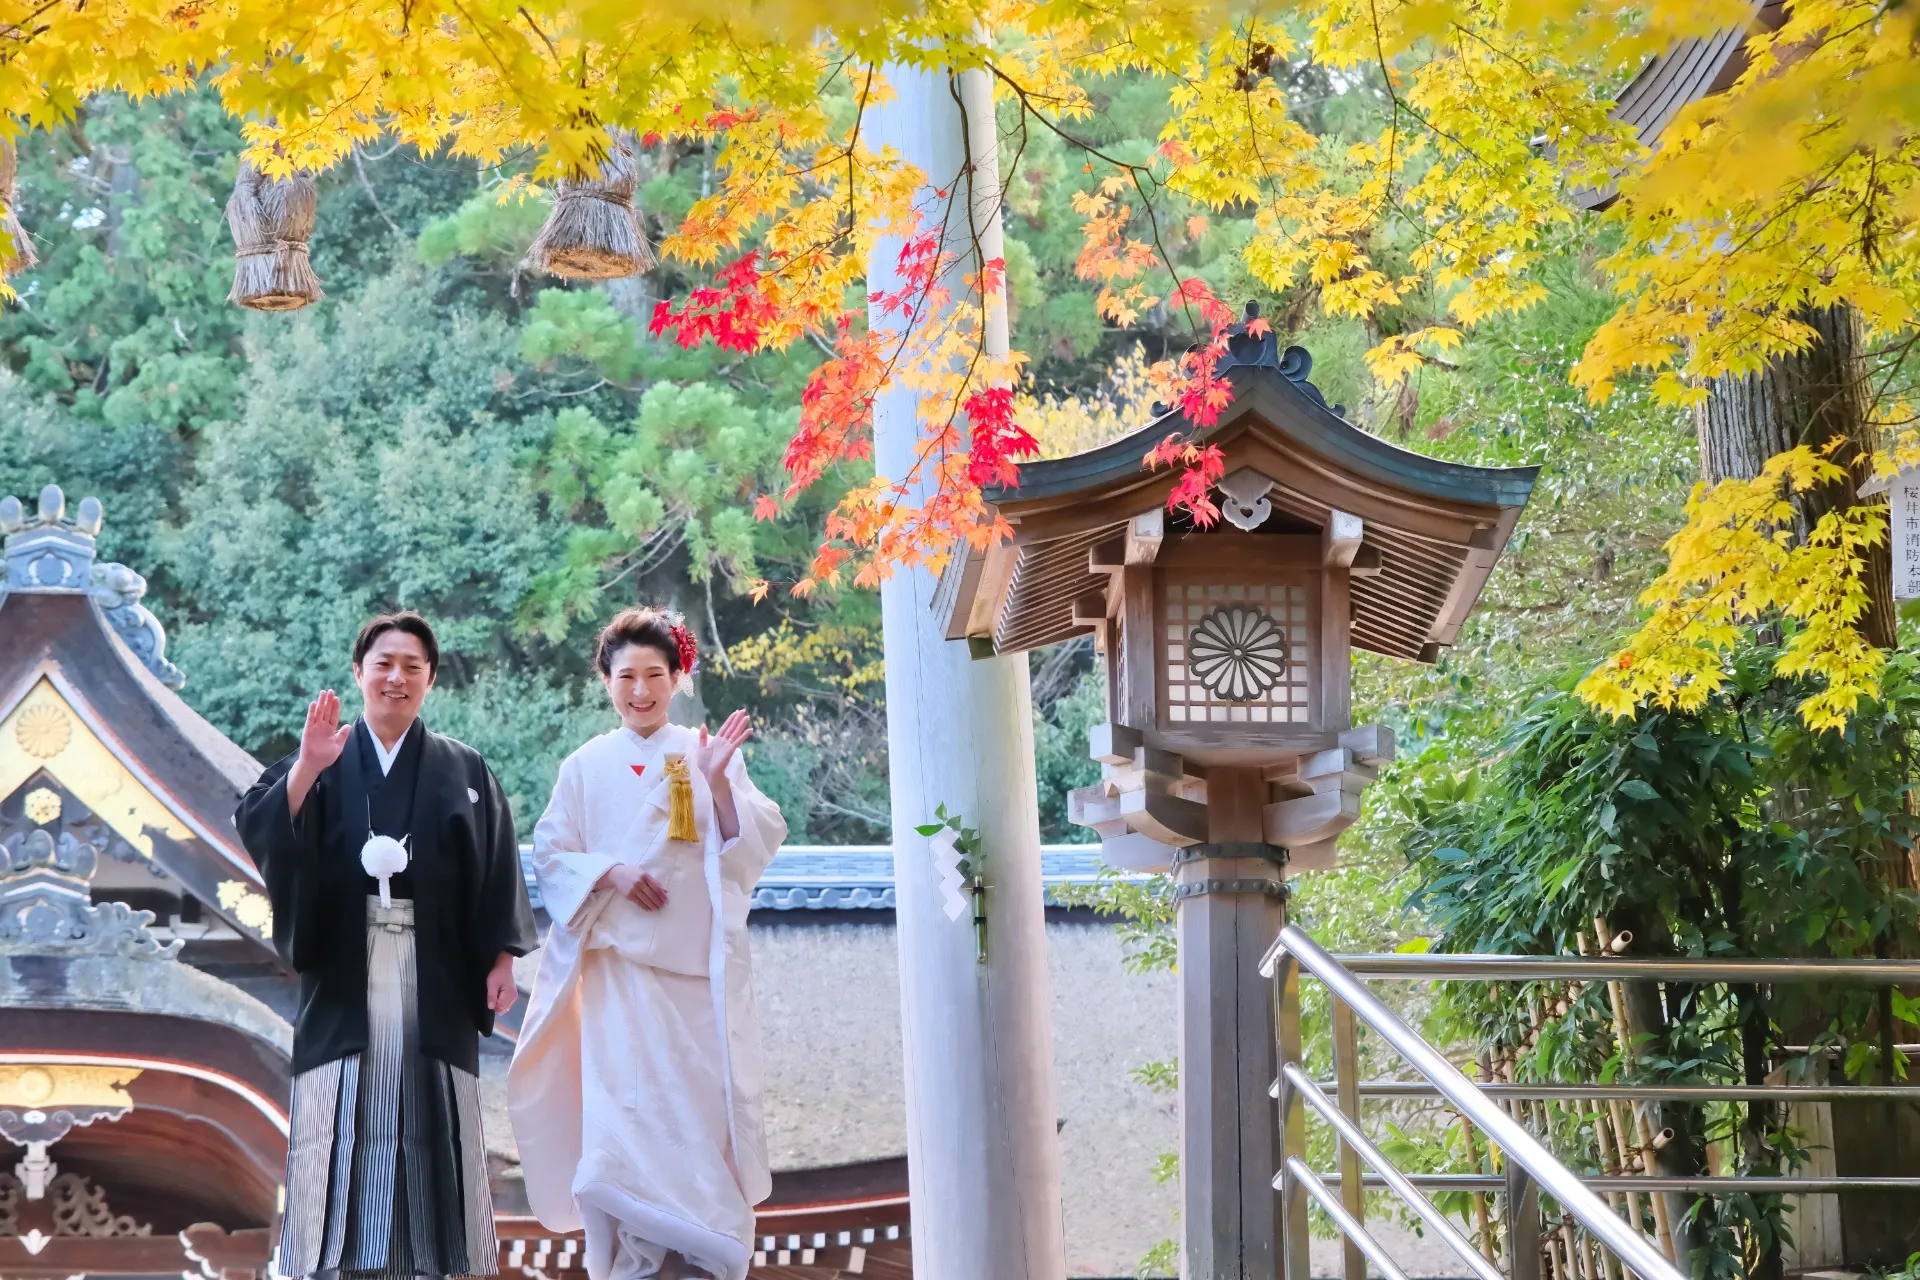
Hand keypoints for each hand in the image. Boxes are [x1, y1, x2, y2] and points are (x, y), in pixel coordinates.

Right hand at [287, 690, 352, 818]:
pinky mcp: (308, 730)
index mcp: (331, 730)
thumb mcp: (338, 746)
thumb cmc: (326, 757)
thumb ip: (343, 735)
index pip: (334, 715)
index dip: (335, 707)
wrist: (315, 764)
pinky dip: (312, 712)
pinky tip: (314, 704)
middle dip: (328, 701)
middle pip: (326, 711)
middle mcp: (323, 727)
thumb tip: (348, 725)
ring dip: (320, 703)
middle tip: (330, 690)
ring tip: (323, 693)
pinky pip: (310, 719)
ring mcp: (315, 728)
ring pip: (318, 712)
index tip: (337, 698)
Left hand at [486, 952, 516, 1013]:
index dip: (493, 1005)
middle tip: (493, 994)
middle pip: (502, 1009)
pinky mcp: (513, 996)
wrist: (503, 966)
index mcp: (509, 995)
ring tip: (496, 993)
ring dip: (498, 1003)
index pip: (500, 1008)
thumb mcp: (491, 984)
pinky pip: (506, 1004)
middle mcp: (514, 998)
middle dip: (496, 1004)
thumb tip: (491, 1007)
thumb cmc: (497, 974)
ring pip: (504, 1007)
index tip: (490, 997)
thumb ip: (492, 996)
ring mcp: (514, 997)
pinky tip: (499, 994)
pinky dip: (501, 1001)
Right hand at [601, 863, 668, 909]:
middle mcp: (640, 882)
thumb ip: (654, 881)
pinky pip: (639, 903)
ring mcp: (634, 889)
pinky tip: (649, 909)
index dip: (662, 895)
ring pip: (646, 900)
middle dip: (659, 902)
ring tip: (657, 908)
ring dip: (653, 905)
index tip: (666, 900)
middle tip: (663, 906)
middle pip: (652, 894)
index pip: (657, 887)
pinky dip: (645, 907)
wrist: (617, 874)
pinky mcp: (629, 895)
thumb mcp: (644, 874)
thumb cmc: (633, 873)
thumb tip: (665, 891)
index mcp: (645, 876)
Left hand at [695, 710, 750, 790]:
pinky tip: (749, 730)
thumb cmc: (705, 764)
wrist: (709, 774)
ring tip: (747, 717)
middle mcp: (724, 742)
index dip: (730, 720)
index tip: (735, 712)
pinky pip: (738, 741)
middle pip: (732, 728)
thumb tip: (703, 724)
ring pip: (736, 733)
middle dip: (737, 719)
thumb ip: (703, 736)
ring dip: (741, 725)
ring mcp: (728, 746)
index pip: (725, 727)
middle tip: (744, 710)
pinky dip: (743, 736)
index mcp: (717, 740)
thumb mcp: (701, 747)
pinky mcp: (730, 751)